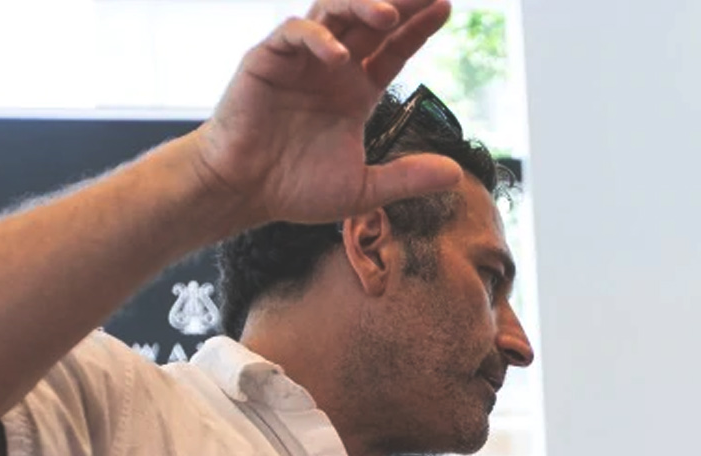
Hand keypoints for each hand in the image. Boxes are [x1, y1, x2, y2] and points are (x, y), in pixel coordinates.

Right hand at [190, 0, 462, 230]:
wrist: (243, 191)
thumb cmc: (295, 188)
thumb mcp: (362, 188)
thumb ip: (407, 178)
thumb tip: (457, 174)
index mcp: (356, 90)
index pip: (394, 48)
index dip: (419, 27)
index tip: (446, 7)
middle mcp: (332, 67)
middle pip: (370, 20)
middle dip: (400, 2)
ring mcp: (301, 60)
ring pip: (333, 13)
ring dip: (361, 7)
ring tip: (390, 15)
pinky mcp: (268, 60)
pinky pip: (294, 34)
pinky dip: (317, 39)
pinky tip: (337, 56)